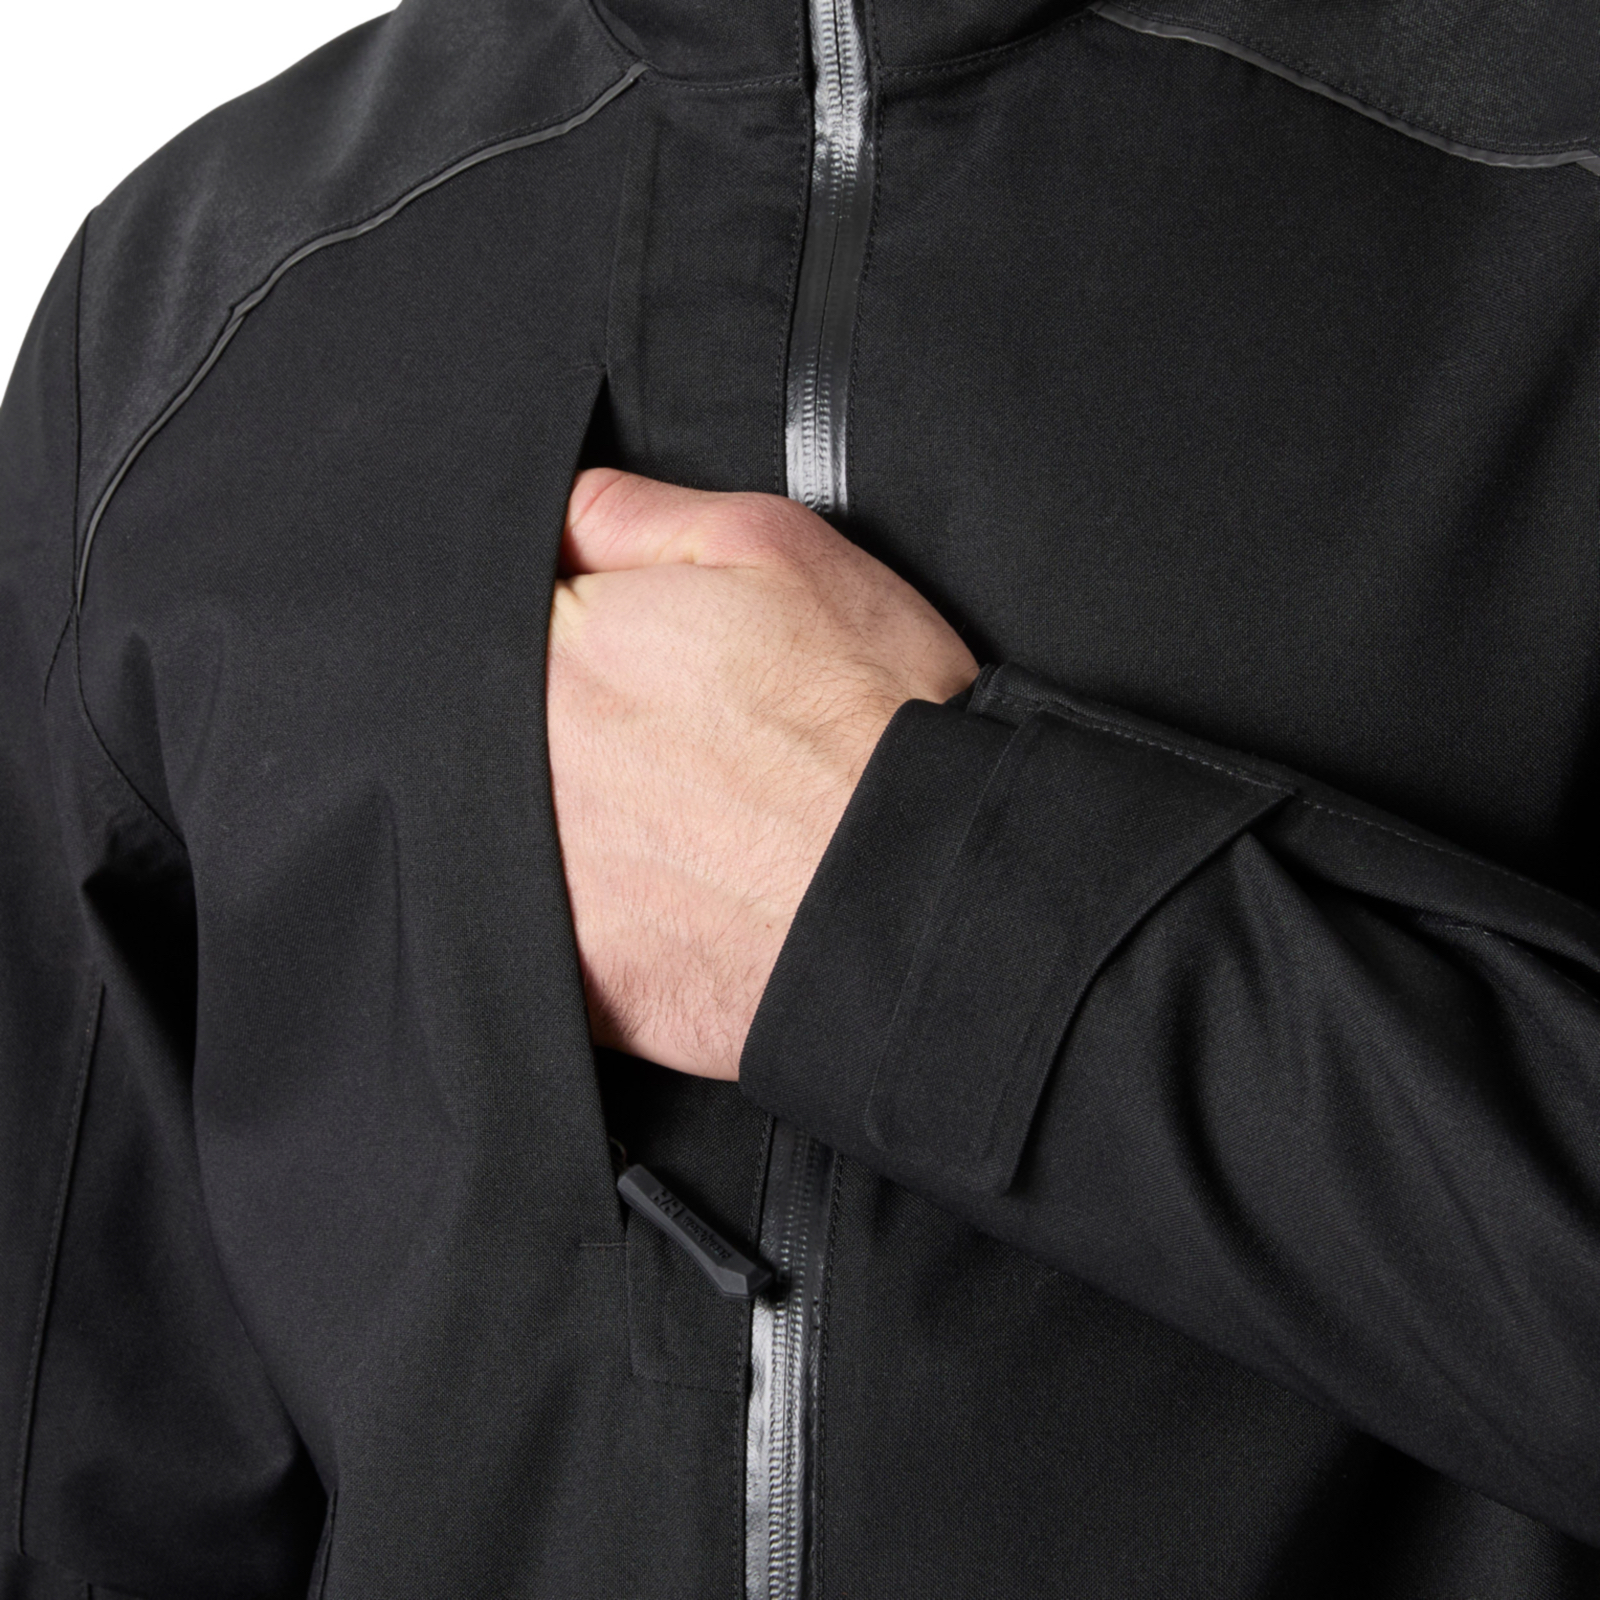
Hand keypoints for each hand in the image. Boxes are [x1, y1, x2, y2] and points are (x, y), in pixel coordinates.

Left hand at [547, 470, 978, 1078]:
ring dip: (577, 816)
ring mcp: (543, 884)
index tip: (619, 650)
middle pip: (486, 724)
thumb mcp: (776, 549)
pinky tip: (682, 892)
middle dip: (564, 722)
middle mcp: (526, 766)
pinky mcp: (579, 978)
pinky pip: (555, 938)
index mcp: (561, 647)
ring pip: (511, 829)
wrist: (930, 891)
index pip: (491, 611)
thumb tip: (555, 516)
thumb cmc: (873, 719)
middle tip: (671, 736)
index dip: (560, 624)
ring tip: (688, 814)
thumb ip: (632, 514)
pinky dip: (606, 913)